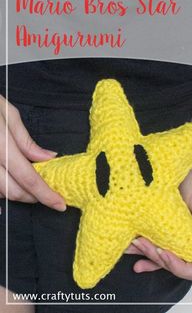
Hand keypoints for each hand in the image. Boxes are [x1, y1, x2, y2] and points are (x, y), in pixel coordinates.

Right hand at [0, 95, 65, 210]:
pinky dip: (0, 190)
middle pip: (12, 191)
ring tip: (28, 185)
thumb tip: (49, 158)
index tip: (60, 204)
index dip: (45, 194)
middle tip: (46, 192)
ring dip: (16, 193)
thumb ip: (26, 140)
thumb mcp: (7, 113)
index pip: (26, 176)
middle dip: (33, 196)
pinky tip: (9, 185)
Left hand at [125, 165, 191, 283]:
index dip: (183, 268)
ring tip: (134, 245)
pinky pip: (157, 246)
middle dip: (160, 259)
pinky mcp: (166, 231)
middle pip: (179, 265)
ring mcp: (180, 238)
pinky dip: (144, 250)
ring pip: (165, 258)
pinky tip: (133, 248)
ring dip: (148, 256)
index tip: (166, 255)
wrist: (183, 167)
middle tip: (144, 244)